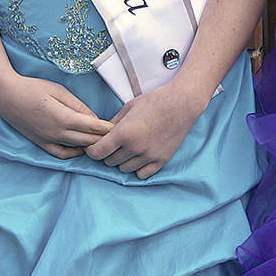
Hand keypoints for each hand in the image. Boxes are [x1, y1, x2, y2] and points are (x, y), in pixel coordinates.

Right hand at [0, 74, 110, 159]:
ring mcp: (47, 140)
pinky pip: (60, 154)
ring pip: (77, 149)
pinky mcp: (40, 143)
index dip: (108, 129)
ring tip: (104, 142)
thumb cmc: (33, 88)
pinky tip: (82, 148)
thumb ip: (78, 106)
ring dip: (91, 146)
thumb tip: (93, 118)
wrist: (5, 95)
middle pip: (88, 140)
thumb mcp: (59, 91)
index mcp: (64, 118)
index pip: (93, 127)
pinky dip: (74, 153)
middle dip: (104, 138)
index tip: (122, 128)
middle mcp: (57, 133)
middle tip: (119, 136)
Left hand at [85, 81, 207, 178]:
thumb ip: (113, 123)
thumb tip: (102, 135)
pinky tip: (140, 157)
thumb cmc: (155, 101)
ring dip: (123, 161)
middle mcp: (135, 147)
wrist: (183, 103)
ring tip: (129, 149)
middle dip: (108, 153)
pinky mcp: (161, 160)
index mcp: (124, 133)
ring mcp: (149, 155)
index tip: (94, 147)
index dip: (92, 150)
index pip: (97, 153)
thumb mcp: (129, 107)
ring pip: (124, 169)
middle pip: (110, 162)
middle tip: (114, 144)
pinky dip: (138, 168)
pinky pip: (142, 175)